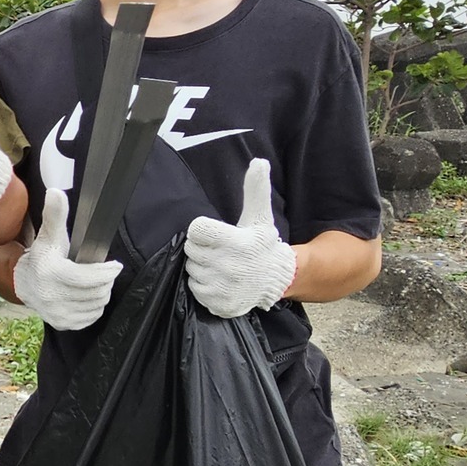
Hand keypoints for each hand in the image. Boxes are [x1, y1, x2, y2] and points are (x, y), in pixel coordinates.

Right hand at [13, 189, 121, 331]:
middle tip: (103, 273)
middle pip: (97, 292)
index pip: (90, 279)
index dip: (107, 272)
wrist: (23, 283)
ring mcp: (57, 313)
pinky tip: (87, 296)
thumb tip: (56, 192)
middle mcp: (52, 297)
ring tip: (95, 284)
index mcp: (50, 274)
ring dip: (101, 293)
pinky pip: (91, 317)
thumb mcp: (50, 235)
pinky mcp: (62, 324)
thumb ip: (55, 214)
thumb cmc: (43, 256)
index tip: (114, 266)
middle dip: (105, 281)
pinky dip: (94, 307)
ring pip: (97, 305)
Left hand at [185, 157, 297, 317]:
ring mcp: (224, 287)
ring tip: (222, 265)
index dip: (202, 230)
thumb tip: (258, 162)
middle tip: (220, 250)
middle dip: (202, 248)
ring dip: (202, 267)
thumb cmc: (262, 244)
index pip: (196, 231)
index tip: (215, 234)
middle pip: (191, 251)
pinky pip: (195, 289)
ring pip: (192, 270)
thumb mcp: (260, 216)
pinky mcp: (219, 304)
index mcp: (236, 242)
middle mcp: (229, 266)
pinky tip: (220, 280)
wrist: (276, 278)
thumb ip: (254, 190)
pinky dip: (204, 285)